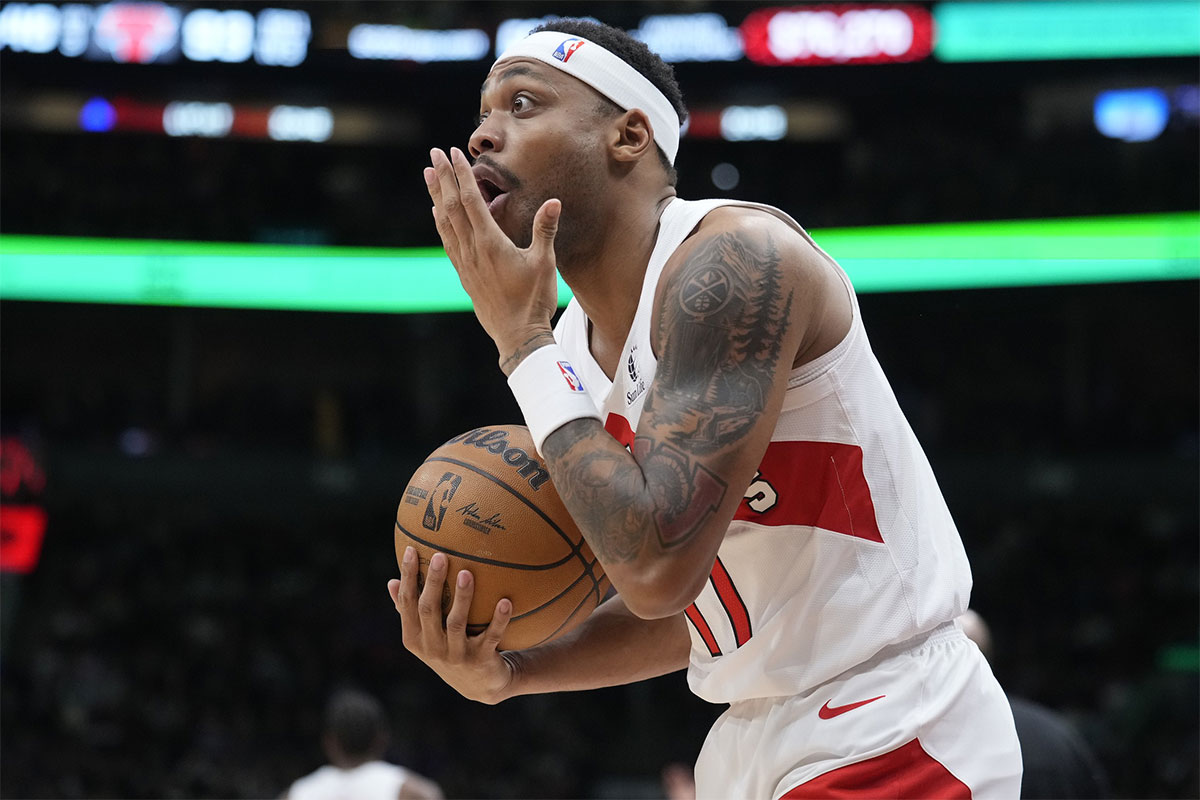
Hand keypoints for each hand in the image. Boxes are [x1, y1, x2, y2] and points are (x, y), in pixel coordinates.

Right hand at [388, 546, 517, 704]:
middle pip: (428, 610)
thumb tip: (391, 582)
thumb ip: (409, 611)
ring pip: (457, 623)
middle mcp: (432, 648)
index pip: (407, 603)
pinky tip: (506, 601)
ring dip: (462, 597)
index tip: (411, 549)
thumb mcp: (426, 636)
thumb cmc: (450, 650)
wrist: (481, 685)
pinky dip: (499, 619)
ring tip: (467, 572)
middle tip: (440, 555)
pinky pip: (491, 636)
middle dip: (432, 582)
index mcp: (414, 638)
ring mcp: (456, 656)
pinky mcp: (481, 660)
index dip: (408, 576)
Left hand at [424, 147, 561, 373]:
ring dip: (436, 197)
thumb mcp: (544, 263)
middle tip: (434, 154)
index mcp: (490, 243)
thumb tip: (553, 201)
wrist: (517, 336)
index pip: (470, 200)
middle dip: (443, 178)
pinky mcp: (464, 274)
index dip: (461, 175)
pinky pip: (447, 241)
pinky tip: (437, 214)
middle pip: (451, 207)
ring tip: (429, 176)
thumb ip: (545, 230)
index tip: (452, 153)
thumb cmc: (534, 300)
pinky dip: (440, 222)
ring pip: (445, 222)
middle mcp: (472, 250)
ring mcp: (465, 263)